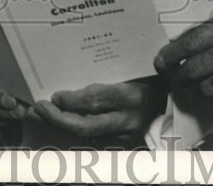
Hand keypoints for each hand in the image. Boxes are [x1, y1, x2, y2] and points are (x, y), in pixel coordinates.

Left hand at [32, 77, 166, 148]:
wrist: (173, 100)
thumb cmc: (151, 78)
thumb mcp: (134, 68)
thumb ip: (109, 72)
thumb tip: (74, 71)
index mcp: (132, 96)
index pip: (96, 101)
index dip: (72, 101)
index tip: (55, 96)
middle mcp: (128, 119)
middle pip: (86, 126)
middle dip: (58, 119)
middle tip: (39, 109)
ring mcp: (125, 136)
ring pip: (86, 137)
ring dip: (61, 127)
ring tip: (41, 116)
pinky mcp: (123, 145)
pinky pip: (93, 139)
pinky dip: (74, 132)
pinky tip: (59, 123)